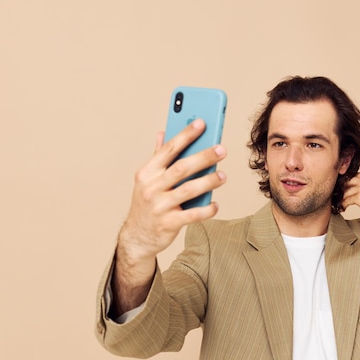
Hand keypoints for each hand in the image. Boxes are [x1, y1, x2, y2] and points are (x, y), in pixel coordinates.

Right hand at [111, 119, 226, 313]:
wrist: (137, 237)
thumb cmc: (147, 203)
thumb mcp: (147, 179)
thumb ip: (157, 157)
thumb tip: (163, 132)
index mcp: (147, 172)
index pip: (168, 149)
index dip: (186, 135)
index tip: (202, 123)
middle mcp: (152, 187)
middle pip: (181, 168)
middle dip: (203, 157)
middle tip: (221, 149)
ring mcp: (159, 206)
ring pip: (188, 190)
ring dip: (208, 181)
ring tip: (222, 175)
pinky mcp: (169, 223)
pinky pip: (192, 215)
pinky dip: (206, 209)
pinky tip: (215, 204)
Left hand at [342, 172, 359, 250]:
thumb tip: (357, 192)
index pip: (350, 176)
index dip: (344, 184)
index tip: (339, 191)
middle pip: (344, 182)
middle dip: (339, 190)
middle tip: (336, 198)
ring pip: (343, 192)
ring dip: (340, 199)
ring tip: (339, 205)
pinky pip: (345, 201)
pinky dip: (342, 206)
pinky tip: (342, 209)